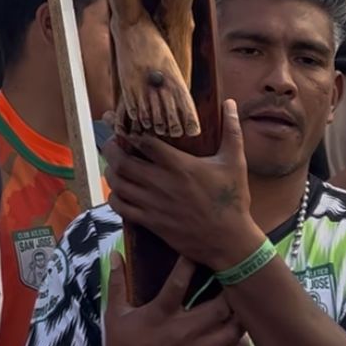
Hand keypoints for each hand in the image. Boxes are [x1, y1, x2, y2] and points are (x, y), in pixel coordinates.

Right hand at [104, 254, 249, 345]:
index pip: (178, 282)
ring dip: (238, 318)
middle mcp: (182, 332)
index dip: (188, 263)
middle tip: (231, 279)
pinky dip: (240, 345)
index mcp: (160, 314)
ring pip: (231, 333)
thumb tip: (115, 254)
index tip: (196, 249)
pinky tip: (237, 336)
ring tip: (238, 305)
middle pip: (218, 309)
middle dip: (228, 292)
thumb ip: (117, 283)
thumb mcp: (115, 315)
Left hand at [105, 99, 260, 268]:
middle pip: (123, 161)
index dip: (130, 131)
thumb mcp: (235, 162)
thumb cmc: (232, 200)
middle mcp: (163, 183)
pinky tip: (119, 192)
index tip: (125, 125)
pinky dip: (115, 197)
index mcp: (180, 165)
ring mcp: (155, 204)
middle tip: (111, 143)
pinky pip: (123, 208)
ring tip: (113, 165)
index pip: (144, 142)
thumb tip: (230, 102)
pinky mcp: (152, 223)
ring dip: (111, 172)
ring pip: (119, 184)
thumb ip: (231, 131)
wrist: (231, 243)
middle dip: (112, 149)